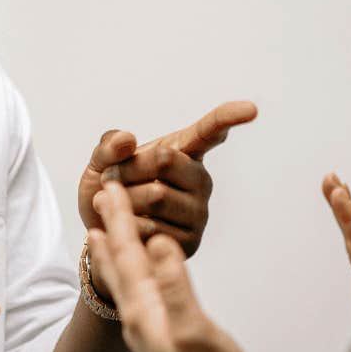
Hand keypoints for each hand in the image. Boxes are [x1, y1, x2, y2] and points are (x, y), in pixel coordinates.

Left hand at [76, 101, 258, 293]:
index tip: (250, 109)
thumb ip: (108, 148)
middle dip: (127, 169)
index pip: (210, 130)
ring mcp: (199, 213)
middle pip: (164, 160)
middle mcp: (200, 180)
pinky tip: (128, 227)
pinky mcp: (191, 242)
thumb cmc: (109, 192)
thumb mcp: (100, 164)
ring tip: (118, 205)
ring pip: (156, 196)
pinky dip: (127, 226)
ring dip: (122, 200)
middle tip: (113, 181)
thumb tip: (127, 140)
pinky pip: (153, 228)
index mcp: (186, 152)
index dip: (229, 117)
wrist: (104, 235)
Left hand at [86, 181, 256, 351]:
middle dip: (111, 226)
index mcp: (144, 311)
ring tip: (104, 228)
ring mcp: (151, 325)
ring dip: (116, 247)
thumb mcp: (193, 329)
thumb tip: (160, 242)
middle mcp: (140, 316)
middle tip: (100, 193)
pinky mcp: (165, 332)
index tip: (107, 185)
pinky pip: (142, 289)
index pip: (126, 254)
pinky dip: (137, 270)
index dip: (118, 219)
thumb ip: (175, 286)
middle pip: (119, 261)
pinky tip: (142, 270)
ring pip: (126, 276)